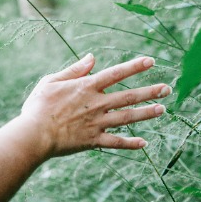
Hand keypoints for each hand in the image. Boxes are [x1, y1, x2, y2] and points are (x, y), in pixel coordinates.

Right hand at [20, 54, 171, 156]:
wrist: (33, 135)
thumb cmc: (39, 106)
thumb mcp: (52, 81)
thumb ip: (74, 70)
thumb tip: (92, 57)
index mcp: (87, 87)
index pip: (116, 73)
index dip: (135, 66)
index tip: (151, 61)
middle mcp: (97, 104)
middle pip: (128, 96)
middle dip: (150, 91)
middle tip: (167, 89)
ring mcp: (97, 123)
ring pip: (128, 117)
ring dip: (146, 113)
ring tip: (163, 109)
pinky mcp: (93, 141)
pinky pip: (116, 142)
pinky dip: (131, 144)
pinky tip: (144, 143)